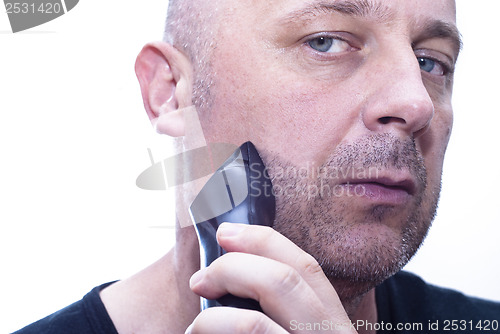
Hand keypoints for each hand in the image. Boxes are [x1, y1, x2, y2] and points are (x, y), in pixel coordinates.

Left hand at [185, 223, 357, 332]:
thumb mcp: (303, 332)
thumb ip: (285, 311)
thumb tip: (237, 273)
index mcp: (334, 325)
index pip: (307, 268)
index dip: (265, 241)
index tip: (227, 232)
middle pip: (288, 279)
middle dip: (235, 266)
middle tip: (201, 278)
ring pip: (259, 316)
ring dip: (215, 314)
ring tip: (196, 325)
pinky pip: (250, 333)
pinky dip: (212, 328)